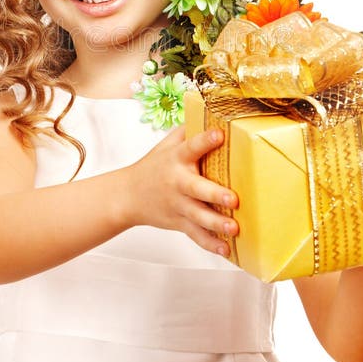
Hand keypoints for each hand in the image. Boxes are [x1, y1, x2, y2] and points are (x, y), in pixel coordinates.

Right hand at [121, 126, 238, 256]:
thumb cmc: (154, 166)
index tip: (219, 135)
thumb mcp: (167, 144)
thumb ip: (188, 130)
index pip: (191, 147)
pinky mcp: (179, 222)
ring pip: (198, 216)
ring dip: (217, 223)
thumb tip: (212, 112)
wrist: (127, 196)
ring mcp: (177, 205)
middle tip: (234, 199)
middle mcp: (177, 182)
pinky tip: (226, 249)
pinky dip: (210, 244)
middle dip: (215, 194)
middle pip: (196, 189)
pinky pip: (195, 235)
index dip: (205, 140)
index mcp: (176, 158)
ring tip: (235, 228)